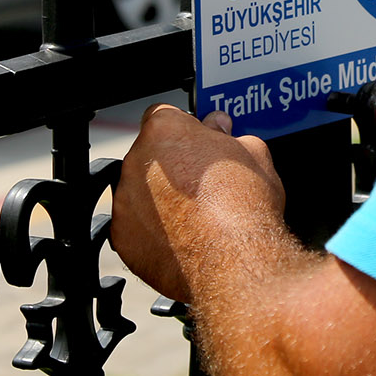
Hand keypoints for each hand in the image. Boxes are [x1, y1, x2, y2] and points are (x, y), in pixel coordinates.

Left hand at [111, 103, 286, 302]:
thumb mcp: (253, 154)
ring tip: (196, 215)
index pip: (164, 115)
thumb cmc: (245, 206)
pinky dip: (152, 232)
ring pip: (141, 192)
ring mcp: (125, 200)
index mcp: (165, 130)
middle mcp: (136, 161)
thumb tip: (220, 126)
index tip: (198, 143)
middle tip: (202, 184)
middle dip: (172, 166)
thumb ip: (228, 134)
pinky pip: (135, 227)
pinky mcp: (122, 237)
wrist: (235, 261)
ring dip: (160, 199)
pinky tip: (182, 238)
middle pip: (150, 156)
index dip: (184, 130)